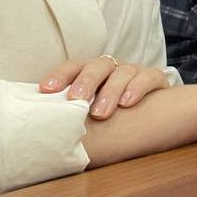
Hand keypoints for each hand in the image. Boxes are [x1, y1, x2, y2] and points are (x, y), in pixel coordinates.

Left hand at [39, 55, 170, 119]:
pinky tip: (128, 102)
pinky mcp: (153, 78)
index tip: (46, 90)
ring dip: (110, 91)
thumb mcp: (88, 111)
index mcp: (91, 72)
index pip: (74, 66)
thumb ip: (71, 114)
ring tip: (101, 113)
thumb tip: (42, 131)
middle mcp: (112, 68)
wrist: (150, 114)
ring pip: (122, 72)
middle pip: (98, 66)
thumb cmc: (109, 113)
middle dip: (86, 81)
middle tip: (76, 100)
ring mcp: (133, 71)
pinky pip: (148, 77)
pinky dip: (137, 87)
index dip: (60, 75)